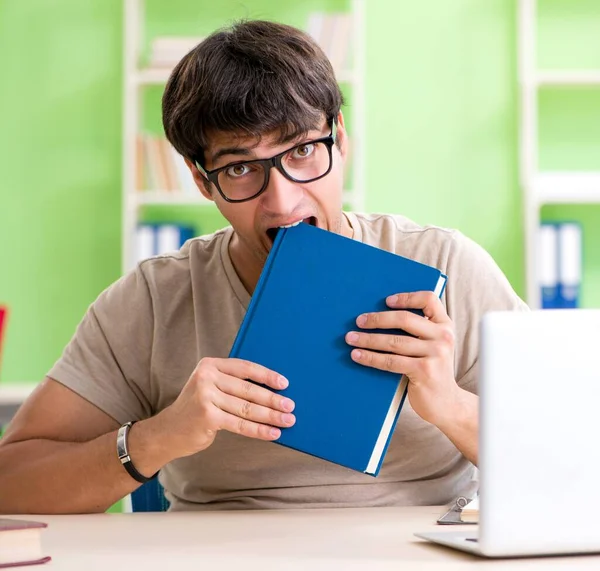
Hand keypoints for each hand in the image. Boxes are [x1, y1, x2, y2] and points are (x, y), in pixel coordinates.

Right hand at [156, 357, 295, 458]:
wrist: (168, 431)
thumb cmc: (196, 408)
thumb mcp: (209, 387)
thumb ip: (232, 384)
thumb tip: (271, 391)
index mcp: (210, 365)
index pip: (245, 368)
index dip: (267, 375)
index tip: (284, 384)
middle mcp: (206, 377)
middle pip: (248, 389)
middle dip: (273, 399)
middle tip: (290, 406)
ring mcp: (205, 396)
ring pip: (247, 408)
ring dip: (270, 416)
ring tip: (287, 421)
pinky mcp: (207, 416)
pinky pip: (240, 424)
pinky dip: (259, 430)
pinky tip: (273, 433)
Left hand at [345, 291, 458, 426]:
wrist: (446, 404)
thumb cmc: (432, 371)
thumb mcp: (432, 347)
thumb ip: (418, 332)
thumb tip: (378, 318)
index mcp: (445, 326)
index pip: (429, 300)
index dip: (406, 297)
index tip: (386, 300)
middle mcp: (443, 337)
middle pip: (405, 319)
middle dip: (377, 319)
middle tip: (359, 321)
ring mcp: (435, 354)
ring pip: (394, 341)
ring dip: (368, 339)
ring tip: (350, 338)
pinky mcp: (424, 371)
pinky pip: (390, 361)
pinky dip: (370, 357)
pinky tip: (358, 355)